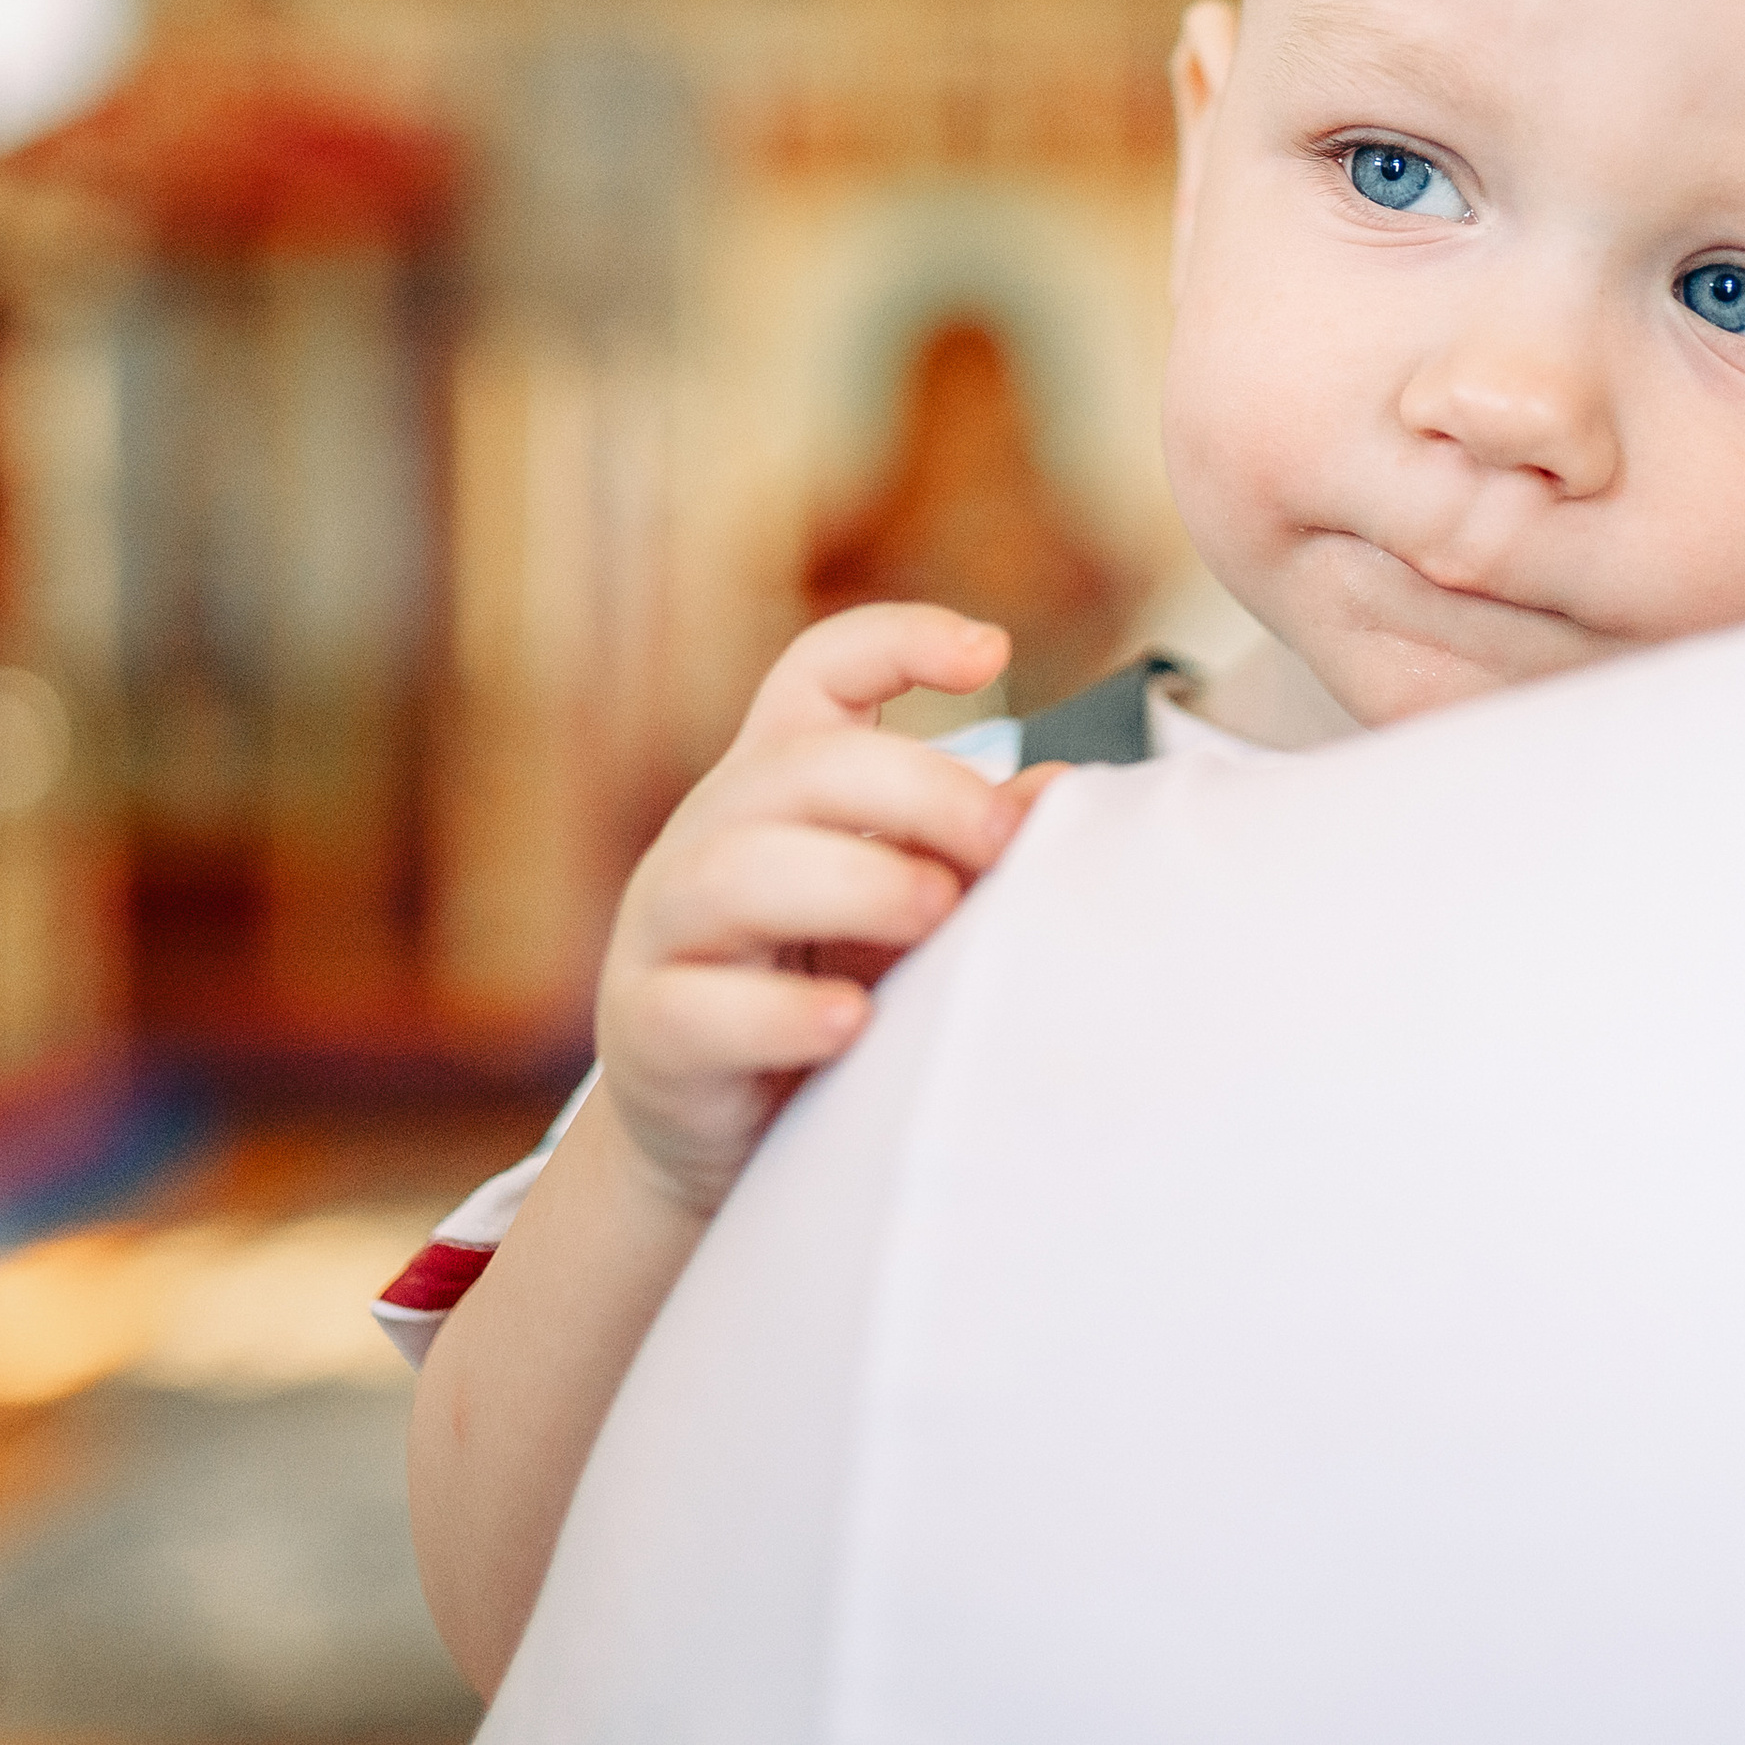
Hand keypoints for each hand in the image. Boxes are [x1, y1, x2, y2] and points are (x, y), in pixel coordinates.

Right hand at [595, 603, 1039, 1219]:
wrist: (729, 1139)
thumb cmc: (831, 989)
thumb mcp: (910, 905)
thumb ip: (973, 846)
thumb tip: (1057, 794)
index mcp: (778, 780)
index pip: (820, 672)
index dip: (899, 642)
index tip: (994, 654)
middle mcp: (711, 834)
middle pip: (798, 766)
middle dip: (915, 789)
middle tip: (999, 842)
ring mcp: (665, 929)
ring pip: (735, 872)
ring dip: (852, 883)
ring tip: (937, 913)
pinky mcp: (648, 1030)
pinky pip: (699, 1008)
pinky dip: (783, 1015)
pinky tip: (855, 1023)